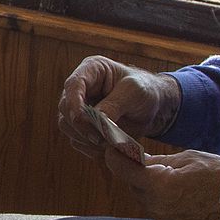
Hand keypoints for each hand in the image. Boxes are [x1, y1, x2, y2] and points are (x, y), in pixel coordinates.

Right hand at [55, 55, 178, 155]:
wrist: (154, 108)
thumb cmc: (145, 91)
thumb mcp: (134, 92)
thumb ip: (114, 105)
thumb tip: (95, 120)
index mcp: (91, 70)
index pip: (73, 85)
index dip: (73, 102)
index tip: (80, 118)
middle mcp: (80, 89)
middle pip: (65, 108)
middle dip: (81, 125)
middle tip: (101, 137)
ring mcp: (79, 108)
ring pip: (67, 126)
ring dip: (85, 138)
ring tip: (107, 143)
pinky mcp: (82, 127)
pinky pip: (77, 140)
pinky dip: (89, 147)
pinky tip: (107, 149)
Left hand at [105, 148, 219, 219]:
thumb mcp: (189, 159)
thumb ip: (158, 161)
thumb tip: (138, 159)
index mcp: (159, 185)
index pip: (123, 170)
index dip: (116, 158)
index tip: (113, 151)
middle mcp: (158, 208)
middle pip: (137, 189)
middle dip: (141, 177)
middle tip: (157, 166)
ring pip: (150, 204)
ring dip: (155, 193)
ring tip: (179, 184)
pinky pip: (164, 217)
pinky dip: (169, 208)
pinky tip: (188, 201)